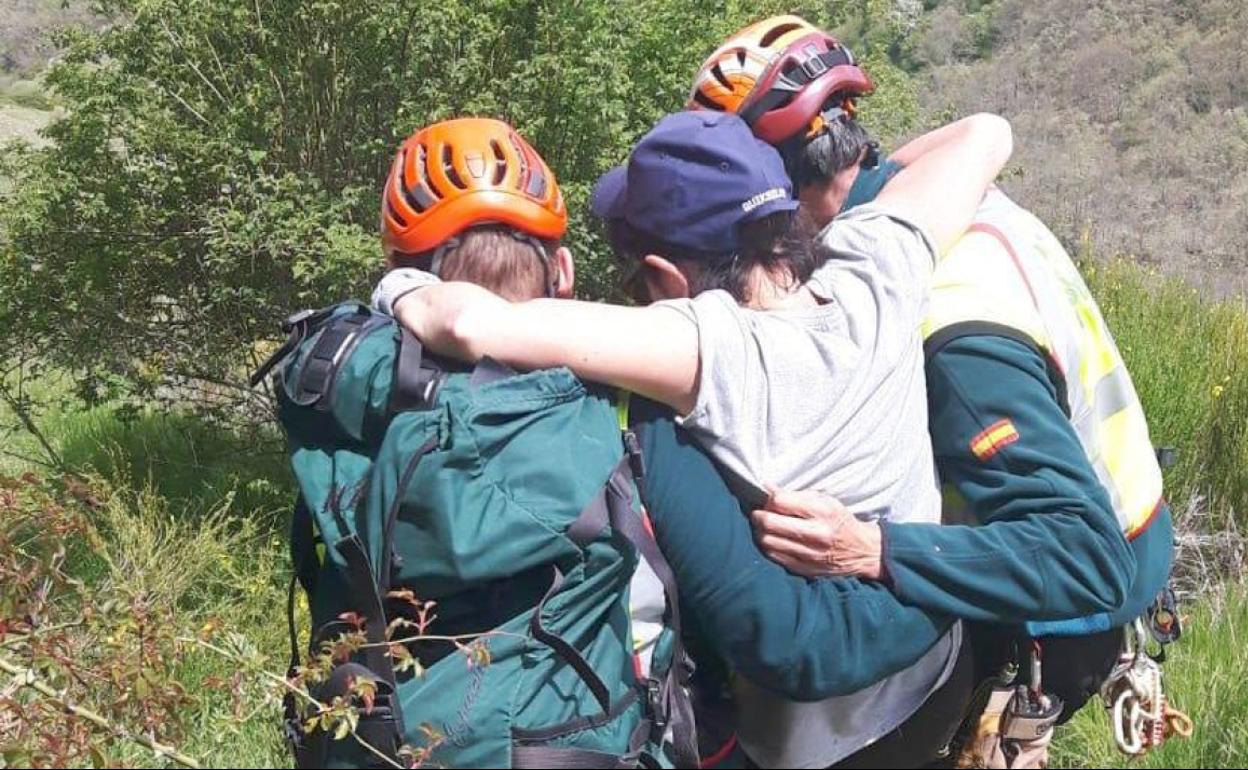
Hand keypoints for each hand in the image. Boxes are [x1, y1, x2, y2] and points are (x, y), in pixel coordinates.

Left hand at [750, 488, 883, 580]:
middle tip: (758, 513)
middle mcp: (816, 534)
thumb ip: (797, 495)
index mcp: (823, 512)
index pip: (779, 501)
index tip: (768, 499)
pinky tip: (775, 540)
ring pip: (767, 541)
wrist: (863, 551)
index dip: (768, 499)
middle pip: (769, 523)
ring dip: (761, 532)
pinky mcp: (805, 569)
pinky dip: (769, 546)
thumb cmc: (840, 521)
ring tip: (766, 527)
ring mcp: (809, 555)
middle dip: (758, 516)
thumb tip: (767, 488)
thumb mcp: (826, 501)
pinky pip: (774, 557)